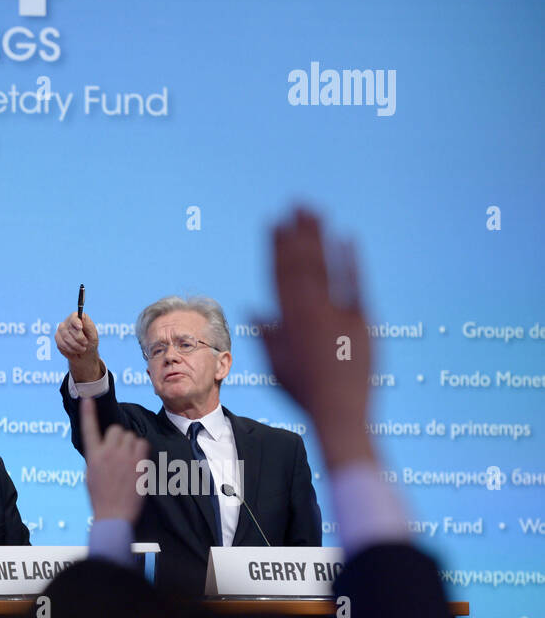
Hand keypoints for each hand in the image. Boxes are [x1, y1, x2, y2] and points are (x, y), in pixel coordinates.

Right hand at [55, 311, 102, 381]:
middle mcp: (68, 322)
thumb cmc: (92, 344)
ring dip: (73, 345)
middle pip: (67, 328)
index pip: (74, 316)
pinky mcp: (57, 339)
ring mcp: (61, 330)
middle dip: (77, 338)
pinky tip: (73, 351)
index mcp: (78, 319)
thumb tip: (81, 319)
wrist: (85, 356)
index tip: (79, 327)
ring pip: (63, 336)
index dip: (75, 322)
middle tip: (84, 345)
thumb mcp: (93, 336)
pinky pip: (59, 344)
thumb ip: (88, 326)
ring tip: (81, 349)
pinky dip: (67, 349)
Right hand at [80, 397, 149, 521]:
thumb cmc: (100, 498)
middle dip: (119, 437)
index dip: (88, 412)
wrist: (113, 515)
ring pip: (131, 436)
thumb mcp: (90, 475)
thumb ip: (96, 458)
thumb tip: (104, 448)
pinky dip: (141, 449)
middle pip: (116, 429)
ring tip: (128, 458)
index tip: (87, 398)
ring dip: (130, 443)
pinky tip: (137, 460)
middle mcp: (107, 453)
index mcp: (93, 456)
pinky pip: (142, 444)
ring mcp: (124, 457)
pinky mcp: (138, 463)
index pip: (89, 428)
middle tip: (119, 450)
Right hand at [255, 208, 373, 468]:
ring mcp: (336, 316)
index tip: (274, 224)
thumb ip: (267, 334)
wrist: (340, 412)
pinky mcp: (362, 322)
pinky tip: (346, 237)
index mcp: (287, 322)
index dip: (276, 248)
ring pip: (324, 268)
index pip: (279, 275)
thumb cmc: (306, 392)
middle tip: (295, 206)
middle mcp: (309, 313)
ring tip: (314, 212)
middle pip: (300, 265)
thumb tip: (256, 311)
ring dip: (318, 237)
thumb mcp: (277, 364)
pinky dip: (350, 260)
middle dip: (296, 233)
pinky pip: (355, 284)